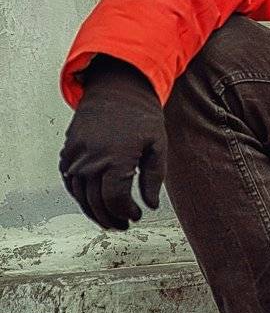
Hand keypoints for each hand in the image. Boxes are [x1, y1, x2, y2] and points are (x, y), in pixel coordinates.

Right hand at [58, 55, 167, 230]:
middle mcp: (92, 160)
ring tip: (109, 219)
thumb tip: (150, 205)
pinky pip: (70, 181)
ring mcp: (77, 156)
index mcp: (116, 159)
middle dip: (111, 218)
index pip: (115, 200)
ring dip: (94, 212)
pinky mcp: (68, 151)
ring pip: (80, 196)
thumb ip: (154, 178)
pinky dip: (79, 196)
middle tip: (123, 224)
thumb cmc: (141, 115)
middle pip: (96, 202)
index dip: (126, 213)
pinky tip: (92, 201)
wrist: (117, 89)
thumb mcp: (158, 145)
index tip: (136, 215)